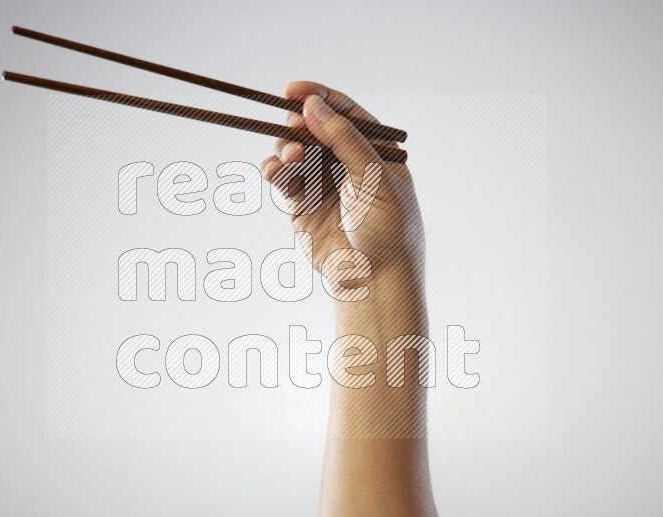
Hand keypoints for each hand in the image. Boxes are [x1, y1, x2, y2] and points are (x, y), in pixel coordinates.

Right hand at [261, 81, 424, 276]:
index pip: (344, 112)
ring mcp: (322, 183)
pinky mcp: (302, 206)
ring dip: (286, 149)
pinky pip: (283, 180)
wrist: (373, 280)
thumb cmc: (388, 229)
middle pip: (313, 129)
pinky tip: (274, 171)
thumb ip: (344, 140)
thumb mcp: (375, 177)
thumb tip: (313, 105)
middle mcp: (346, 163)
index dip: (318, 96)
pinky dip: (275, 172)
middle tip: (292, 127)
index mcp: (373, 150)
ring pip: (294, 152)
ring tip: (290, 159)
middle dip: (297, 124)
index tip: (292, 89)